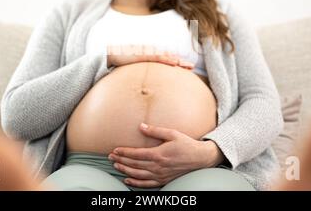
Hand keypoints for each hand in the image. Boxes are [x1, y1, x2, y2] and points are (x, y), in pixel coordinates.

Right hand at [107, 44, 193, 69]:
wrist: (108, 56)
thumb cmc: (119, 64)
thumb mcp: (132, 70)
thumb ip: (139, 75)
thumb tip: (145, 88)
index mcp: (148, 57)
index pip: (165, 60)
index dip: (176, 63)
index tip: (185, 68)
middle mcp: (149, 53)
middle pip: (168, 58)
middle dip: (180, 62)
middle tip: (192, 67)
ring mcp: (146, 53)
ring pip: (165, 57)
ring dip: (177, 61)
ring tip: (187, 65)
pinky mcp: (142, 54)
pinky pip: (157, 57)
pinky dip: (166, 59)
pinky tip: (174, 62)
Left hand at [108, 123, 222, 187]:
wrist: (200, 158)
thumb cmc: (186, 144)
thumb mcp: (172, 133)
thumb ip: (155, 131)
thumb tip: (140, 126)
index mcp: (158, 154)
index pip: (136, 154)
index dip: (124, 152)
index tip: (115, 150)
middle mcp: (158, 166)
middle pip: (134, 164)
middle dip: (121, 160)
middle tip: (110, 157)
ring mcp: (160, 175)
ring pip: (138, 175)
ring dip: (125, 170)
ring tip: (116, 165)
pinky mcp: (163, 180)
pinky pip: (146, 184)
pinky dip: (136, 183)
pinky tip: (128, 179)